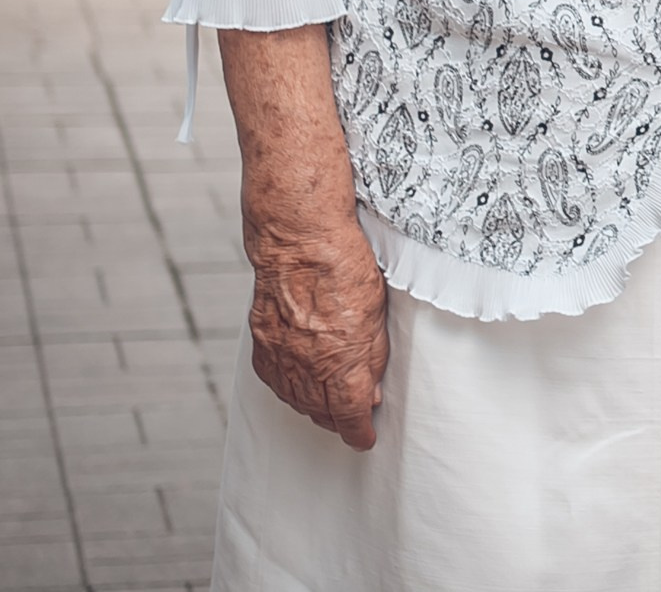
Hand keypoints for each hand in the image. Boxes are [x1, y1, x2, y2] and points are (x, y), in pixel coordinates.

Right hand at [243, 218, 388, 449]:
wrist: (299, 242)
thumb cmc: (344, 269)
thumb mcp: (376, 316)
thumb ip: (372, 360)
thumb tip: (370, 393)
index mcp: (340, 365)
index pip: (350, 415)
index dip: (359, 433)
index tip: (365, 440)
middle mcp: (306, 368)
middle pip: (321, 412)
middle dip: (338, 421)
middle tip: (351, 421)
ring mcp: (280, 356)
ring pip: (296, 400)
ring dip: (313, 407)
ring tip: (328, 407)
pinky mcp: (262, 342)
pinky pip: (275, 380)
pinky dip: (289, 388)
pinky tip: (299, 385)